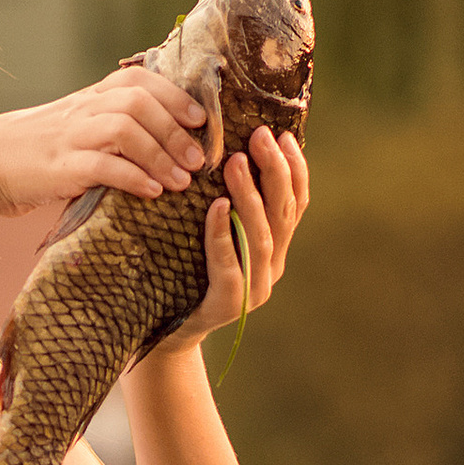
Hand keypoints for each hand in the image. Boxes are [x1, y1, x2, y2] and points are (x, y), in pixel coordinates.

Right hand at [0, 65, 213, 215]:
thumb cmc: (41, 150)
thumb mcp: (79, 126)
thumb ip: (115, 125)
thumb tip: (168, 138)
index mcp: (92, 97)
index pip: (140, 80)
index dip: (175, 96)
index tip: (201, 120)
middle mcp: (84, 109)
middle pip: (139, 102)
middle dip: (175, 130)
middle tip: (198, 159)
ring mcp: (71, 136)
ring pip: (125, 129)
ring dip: (160, 154)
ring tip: (182, 180)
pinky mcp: (60, 167)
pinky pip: (103, 166)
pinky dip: (133, 178)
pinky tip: (152, 192)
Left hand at [146, 122, 309, 352]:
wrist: (167, 330)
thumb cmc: (187, 271)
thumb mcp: (213, 233)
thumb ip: (229, 204)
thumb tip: (229, 148)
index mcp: (276, 248)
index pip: (296, 203)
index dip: (295, 168)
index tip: (282, 134)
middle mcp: (272, 267)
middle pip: (282, 213)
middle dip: (274, 170)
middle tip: (259, 135)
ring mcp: (253, 289)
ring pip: (260, 236)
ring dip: (250, 195)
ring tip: (235, 161)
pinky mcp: (228, 305)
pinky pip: (229, 266)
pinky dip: (223, 234)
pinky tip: (217, 207)